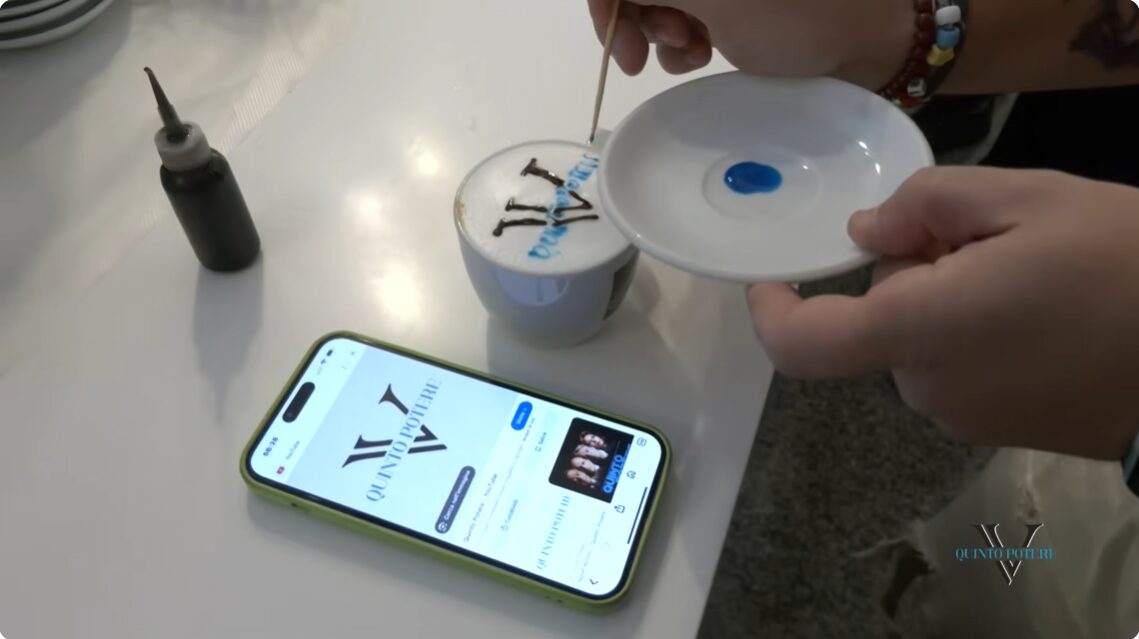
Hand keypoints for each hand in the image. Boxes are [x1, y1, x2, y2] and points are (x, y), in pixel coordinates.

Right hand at [586, 0, 913, 89]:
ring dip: (661, 32)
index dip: (607, 1)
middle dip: (636, 15)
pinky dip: (683, 42)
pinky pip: (685, 17)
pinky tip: (703, 58)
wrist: (871, 42)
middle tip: (650, 56)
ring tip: (694, 53)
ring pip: (657, 1)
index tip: (617, 44)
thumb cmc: (795, 14)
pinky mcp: (733, 3)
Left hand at [748, 167, 1138, 460]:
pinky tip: (1044, 314)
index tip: (771, 279)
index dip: (772, 313)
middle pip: (878, 324)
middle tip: (989, 241)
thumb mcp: (1029, 199)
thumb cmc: (1125, 267)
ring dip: (947, 304)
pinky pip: (957, 372)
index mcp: (922, 331)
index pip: (805, 345)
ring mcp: (964, 420)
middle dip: (910, 276)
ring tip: (1033, 276)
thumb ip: (927, 205)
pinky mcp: (999, 432)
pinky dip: (975, 337)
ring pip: (920, 344)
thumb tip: (866, 232)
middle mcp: (928, 388)